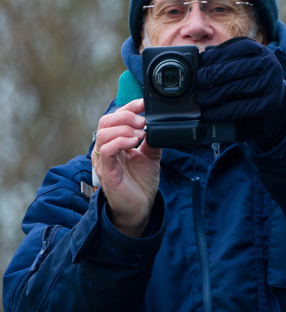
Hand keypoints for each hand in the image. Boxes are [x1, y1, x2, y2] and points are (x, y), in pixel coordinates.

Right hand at [92, 99, 160, 236]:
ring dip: (124, 128)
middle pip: (106, 121)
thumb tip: (156, 125)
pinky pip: (106, 150)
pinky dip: (120, 141)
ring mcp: (104, 160)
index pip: (115, 118)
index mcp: (115, 143)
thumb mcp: (150, 156)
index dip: (128, 107)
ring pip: (103, 132)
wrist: (140, 208)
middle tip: (143, 121)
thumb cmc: (140, 184)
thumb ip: (151, 140)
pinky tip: (133, 143)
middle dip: (126, 116)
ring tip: (140, 134)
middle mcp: (106, 149)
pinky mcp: (106, 171)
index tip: (143, 103)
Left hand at [195, 38, 285, 147]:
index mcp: (258, 51)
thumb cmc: (252, 88)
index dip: (210, 60)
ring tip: (200, 100)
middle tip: (196, 87)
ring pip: (232, 89)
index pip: (230, 50)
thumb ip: (225, 63)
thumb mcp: (242, 70)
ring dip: (211, 96)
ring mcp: (271, 83)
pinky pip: (239, 108)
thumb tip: (198, 63)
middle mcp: (267, 63)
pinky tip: (210, 114)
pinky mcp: (270, 104)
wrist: (278, 110)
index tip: (197, 70)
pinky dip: (221, 112)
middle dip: (207, 79)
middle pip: (229, 70)